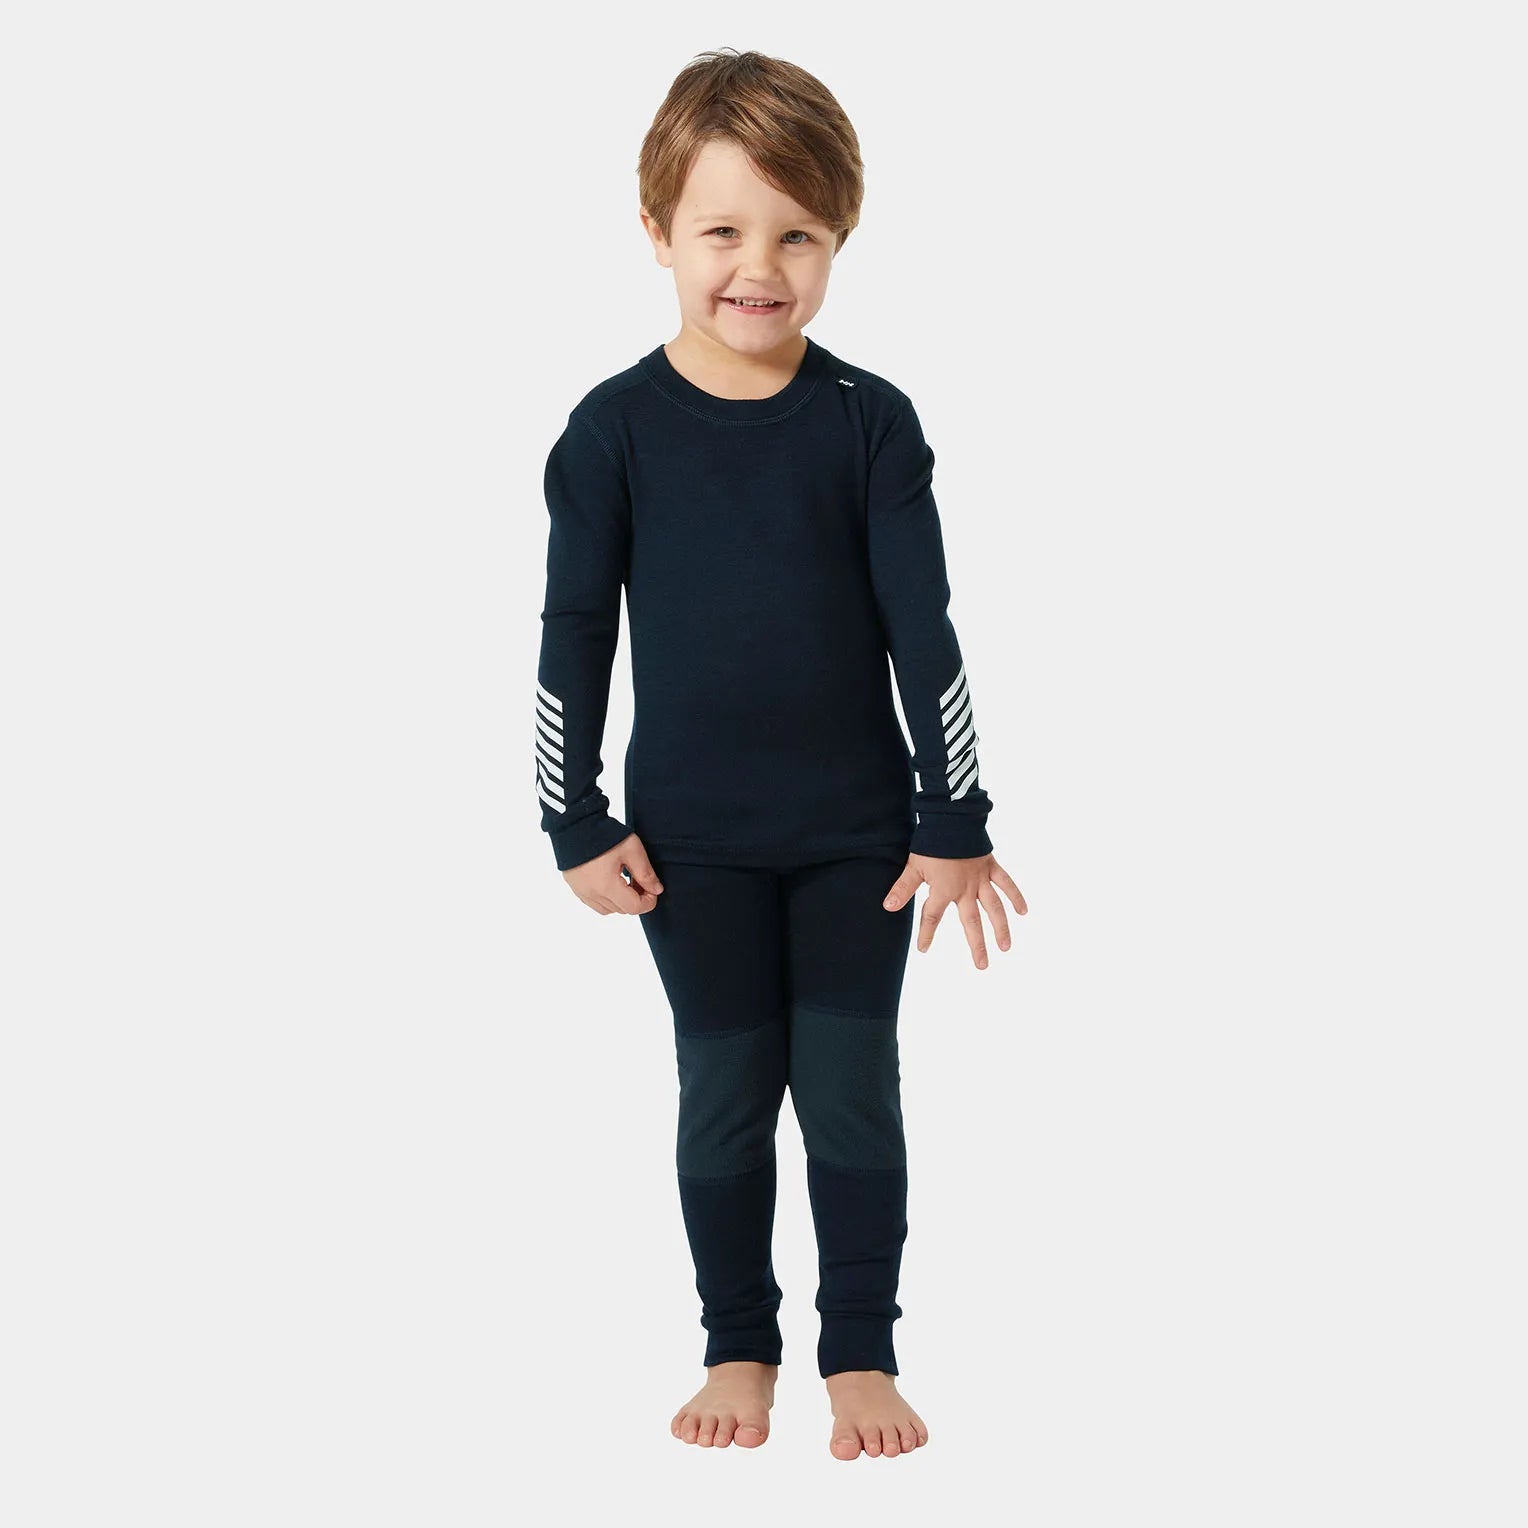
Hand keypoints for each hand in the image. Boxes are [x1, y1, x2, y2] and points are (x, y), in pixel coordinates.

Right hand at [563, 833, 664, 914]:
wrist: (575, 823)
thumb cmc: (603, 834)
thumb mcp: (632, 850)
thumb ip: (646, 872)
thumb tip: (656, 890)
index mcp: (606, 886)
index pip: (634, 908)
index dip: (649, 901)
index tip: (652, 888)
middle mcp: (592, 894)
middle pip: (622, 909)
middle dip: (636, 899)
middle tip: (640, 880)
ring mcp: (581, 891)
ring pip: (608, 909)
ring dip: (621, 900)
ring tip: (625, 880)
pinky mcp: (575, 886)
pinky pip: (594, 902)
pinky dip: (606, 898)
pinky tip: (611, 881)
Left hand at [882, 851, 1025, 968]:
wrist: (953, 818)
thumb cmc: (931, 842)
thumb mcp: (914, 866)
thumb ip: (903, 888)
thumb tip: (888, 907)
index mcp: (944, 889)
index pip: (933, 917)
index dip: (927, 934)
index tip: (923, 949)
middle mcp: (965, 889)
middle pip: (971, 922)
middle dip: (977, 945)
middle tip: (982, 965)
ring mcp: (980, 878)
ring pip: (994, 908)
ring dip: (1001, 927)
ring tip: (1006, 947)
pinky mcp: (991, 866)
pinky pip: (1006, 883)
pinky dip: (1015, 896)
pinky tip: (1023, 911)